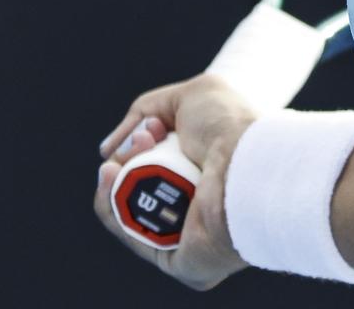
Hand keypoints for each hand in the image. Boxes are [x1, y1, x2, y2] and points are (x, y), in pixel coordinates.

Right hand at [92, 75, 257, 289]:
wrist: (245, 158)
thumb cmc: (230, 125)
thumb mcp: (193, 96)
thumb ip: (147, 111)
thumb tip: (108, 151)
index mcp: (207, 174)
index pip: (157, 165)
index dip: (141, 144)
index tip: (150, 129)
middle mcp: (198, 206)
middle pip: (137, 186)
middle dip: (127, 160)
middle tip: (142, 142)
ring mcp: (186, 233)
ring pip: (126, 210)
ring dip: (114, 181)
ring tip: (118, 160)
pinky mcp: (176, 258)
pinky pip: (129, 233)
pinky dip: (110, 205)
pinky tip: (109, 178)